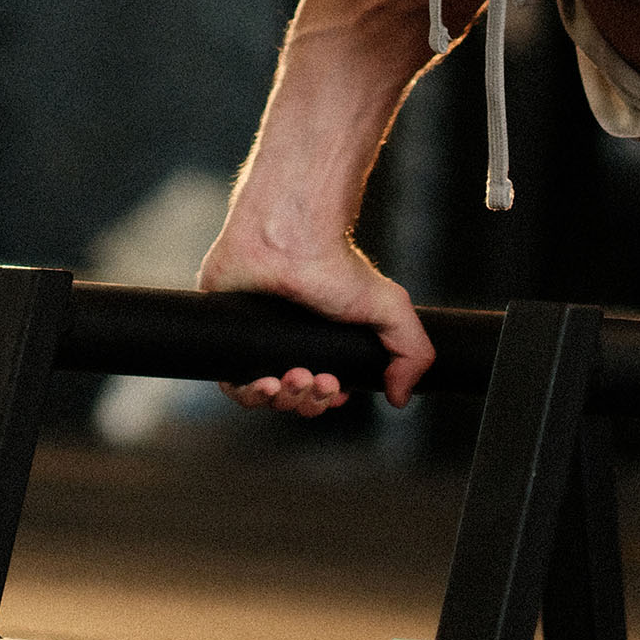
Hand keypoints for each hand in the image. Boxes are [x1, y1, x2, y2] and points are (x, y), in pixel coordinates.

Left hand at [195, 220, 433, 416]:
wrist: (290, 237)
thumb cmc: (334, 266)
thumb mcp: (388, 307)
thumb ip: (412, 351)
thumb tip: (401, 397)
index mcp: (318, 344)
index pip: (318, 392)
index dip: (326, 401)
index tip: (337, 391)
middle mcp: (285, 345)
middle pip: (292, 399)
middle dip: (308, 401)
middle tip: (320, 381)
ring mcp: (255, 341)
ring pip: (262, 396)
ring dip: (282, 400)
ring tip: (295, 379)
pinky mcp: (227, 336)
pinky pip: (231, 382)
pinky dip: (248, 393)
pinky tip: (266, 384)